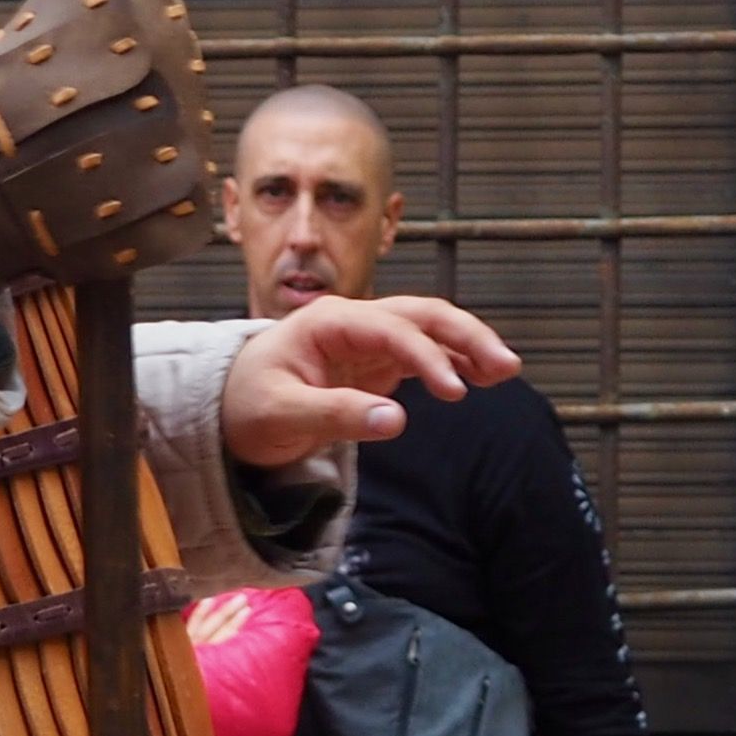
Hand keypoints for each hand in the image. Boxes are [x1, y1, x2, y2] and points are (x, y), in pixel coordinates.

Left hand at [219, 295, 519, 468]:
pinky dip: (454, 361)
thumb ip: (336, 415)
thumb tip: (397, 420)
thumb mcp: (281, 414)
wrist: (229, 408)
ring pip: (430, 329)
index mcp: (328, 322)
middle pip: (421, 315)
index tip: (455, 392)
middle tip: (505, 367)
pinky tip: (481, 378)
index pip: (391, 329)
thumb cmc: (247, 406)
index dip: (427, 356)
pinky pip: (423, 353)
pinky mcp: (376, 362)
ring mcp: (368, 340)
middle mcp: (354, 321)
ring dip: (468, 345)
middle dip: (465, 336)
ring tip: (505, 371)